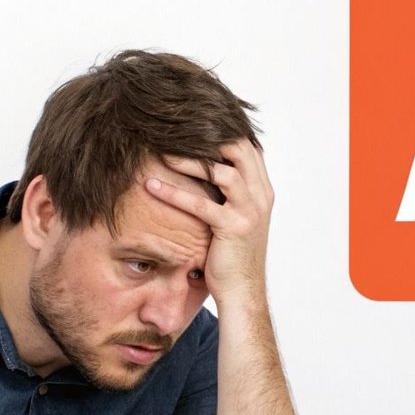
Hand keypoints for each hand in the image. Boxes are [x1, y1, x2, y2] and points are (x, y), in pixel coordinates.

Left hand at [145, 140, 273, 306]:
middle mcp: (261, 196)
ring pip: (222, 172)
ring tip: (161, 154)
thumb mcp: (237, 216)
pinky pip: (202, 204)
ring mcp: (250, 211)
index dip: (221, 130)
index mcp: (262, 190)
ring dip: (189, 160)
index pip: (246, 146)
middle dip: (207, 136)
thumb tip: (208, 167)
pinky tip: (152, 186)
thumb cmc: (233, 255)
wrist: (242, 291)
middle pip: (238, 149)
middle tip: (174, 131)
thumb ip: (230, 192)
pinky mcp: (234, 227)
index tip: (191, 122)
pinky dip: (174, 193)